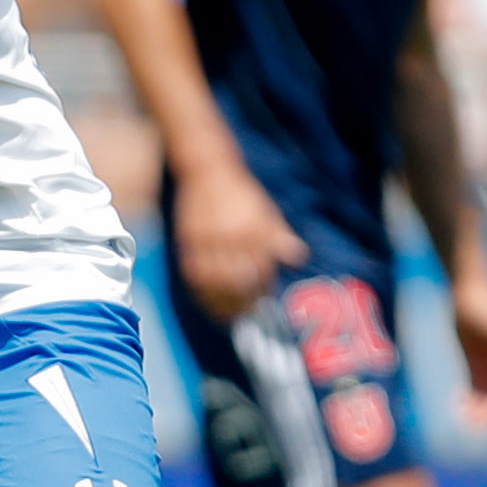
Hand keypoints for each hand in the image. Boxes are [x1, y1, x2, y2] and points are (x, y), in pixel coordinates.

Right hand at [173, 162, 306, 323]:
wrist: (208, 171)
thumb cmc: (242, 193)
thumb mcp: (266, 212)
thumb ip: (279, 236)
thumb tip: (297, 257)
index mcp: (254, 230)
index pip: (261, 270)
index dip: (262, 290)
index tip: (262, 302)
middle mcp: (231, 236)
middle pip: (236, 281)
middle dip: (240, 303)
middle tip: (244, 315)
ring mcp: (207, 239)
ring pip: (213, 281)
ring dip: (219, 302)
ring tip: (225, 315)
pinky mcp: (189, 240)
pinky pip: (193, 273)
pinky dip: (200, 291)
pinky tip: (207, 299)